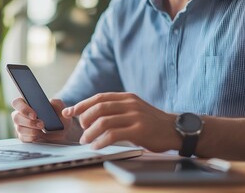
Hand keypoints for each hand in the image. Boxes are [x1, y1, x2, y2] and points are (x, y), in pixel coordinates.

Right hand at [11, 97, 73, 142]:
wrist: (62, 132)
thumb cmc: (58, 117)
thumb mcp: (61, 109)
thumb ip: (58, 103)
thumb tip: (51, 101)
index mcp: (27, 103)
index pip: (17, 103)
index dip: (23, 108)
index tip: (34, 115)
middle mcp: (21, 114)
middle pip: (16, 117)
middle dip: (29, 122)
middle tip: (42, 125)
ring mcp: (21, 126)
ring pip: (19, 128)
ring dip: (31, 130)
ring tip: (42, 131)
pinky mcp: (23, 136)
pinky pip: (23, 138)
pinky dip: (31, 137)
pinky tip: (38, 136)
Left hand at [62, 92, 180, 151]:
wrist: (175, 129)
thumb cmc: (151, 122)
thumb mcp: (133, 109)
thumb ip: (116, 109)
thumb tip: (91, 114)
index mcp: (126, 97)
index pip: (99, 98)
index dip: (82, 104)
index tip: (69, 112)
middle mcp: (130, 104)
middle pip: (99, 108)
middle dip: (85, 119)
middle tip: (81, 130)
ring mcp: (135, 116)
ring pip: (104, 121)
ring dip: (90, 132)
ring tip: (86, 141)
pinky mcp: (139, 130)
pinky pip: (113, 135)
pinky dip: (101, 141)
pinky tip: (97, 146)